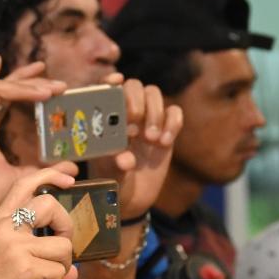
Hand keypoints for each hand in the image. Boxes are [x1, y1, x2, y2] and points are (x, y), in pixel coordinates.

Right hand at [0, 56, 70, 225]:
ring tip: (51, 90)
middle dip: (34, 84)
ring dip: (26, 87)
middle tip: (61, 86)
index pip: (8, 99)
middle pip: (7, 90)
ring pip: (0, 91)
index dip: (28, 86)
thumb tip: (71, 167)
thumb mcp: (21, 178)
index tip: (53, 84)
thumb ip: (43, 170)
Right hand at [0, 166, 77, 278]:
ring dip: (61, 265)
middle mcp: (5, 228)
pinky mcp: (25, 269)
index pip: (24, 185)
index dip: (50, 176)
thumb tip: (72, 268)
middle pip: (50, 206)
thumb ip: (32, 249)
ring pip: (63, 246)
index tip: (69, 180)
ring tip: (44, 276)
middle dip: (66, 226)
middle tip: (60, 245)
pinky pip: (60, 272)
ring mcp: (15, 247)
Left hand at [90, 73, 182, 218]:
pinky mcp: (166, 129)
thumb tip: (126, 159)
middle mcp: (125, 114)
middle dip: (136, 99)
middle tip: (134, 121)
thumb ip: (115, 165)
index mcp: (104, 119)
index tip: (117, 81)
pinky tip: (164, 142)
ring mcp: (146, 120)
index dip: (111, 81)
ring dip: (155, 111)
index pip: (106, 90)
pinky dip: (172, 122)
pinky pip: (174, 112)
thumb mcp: (108, 175)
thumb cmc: (111, 182)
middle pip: (134, 86)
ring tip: (150, 139)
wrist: (131, 197)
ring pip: (154, 93)